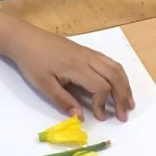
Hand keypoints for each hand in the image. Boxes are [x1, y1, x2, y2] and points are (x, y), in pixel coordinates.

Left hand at [6, 27, 134, 121]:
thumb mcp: (43, 85)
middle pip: (114, 76)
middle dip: (122, 97)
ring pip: (115, 68)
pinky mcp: (86, 51)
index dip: (102, 104)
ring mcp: (88, 53)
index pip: (100, 86)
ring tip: (129, 102)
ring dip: (125, 86)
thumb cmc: (33, 62)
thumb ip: (63, 101)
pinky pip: (109, 62)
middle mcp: (87, 58)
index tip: (99, 117)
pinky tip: (119, 85)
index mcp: (76, 67)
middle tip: (124, 115)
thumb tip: (80, 117)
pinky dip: (118, 75)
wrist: (26, 39)